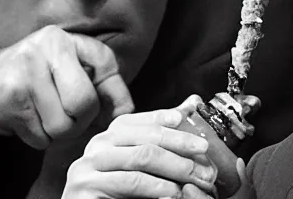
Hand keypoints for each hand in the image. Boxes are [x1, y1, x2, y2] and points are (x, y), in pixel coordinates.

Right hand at [0, 25, 133, 160]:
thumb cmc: (30, 81)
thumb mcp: (63, 70)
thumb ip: (95, 84)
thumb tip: (126, 110)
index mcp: (64, 38)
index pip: (106, 61)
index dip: (115, 91)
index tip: (113, 109)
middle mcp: (48, 46)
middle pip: (85, 102)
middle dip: (79, 120)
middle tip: (65, 115)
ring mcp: (28, 69)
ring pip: (64, 125)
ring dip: (55, 133)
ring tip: (41, 115)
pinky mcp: (12, 95)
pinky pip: (42, 136)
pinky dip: (37, 138)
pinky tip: (25, 119)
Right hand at [62, 97, 216, 197]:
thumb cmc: (119, 195)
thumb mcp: (139, 164)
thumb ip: (160, 139)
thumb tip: (192, 103)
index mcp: (107, 138)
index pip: (137, 121)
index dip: (162, 118)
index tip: (185, 120)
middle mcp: (96, 148)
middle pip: (144, 138)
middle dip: (179, 144)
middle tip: (204, 154)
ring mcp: (88, 168)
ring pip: (141, 158)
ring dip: (175, 167)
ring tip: (197, 176)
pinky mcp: (87, 190)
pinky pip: (131, 183)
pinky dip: (159, 187)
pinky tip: (175, 192)